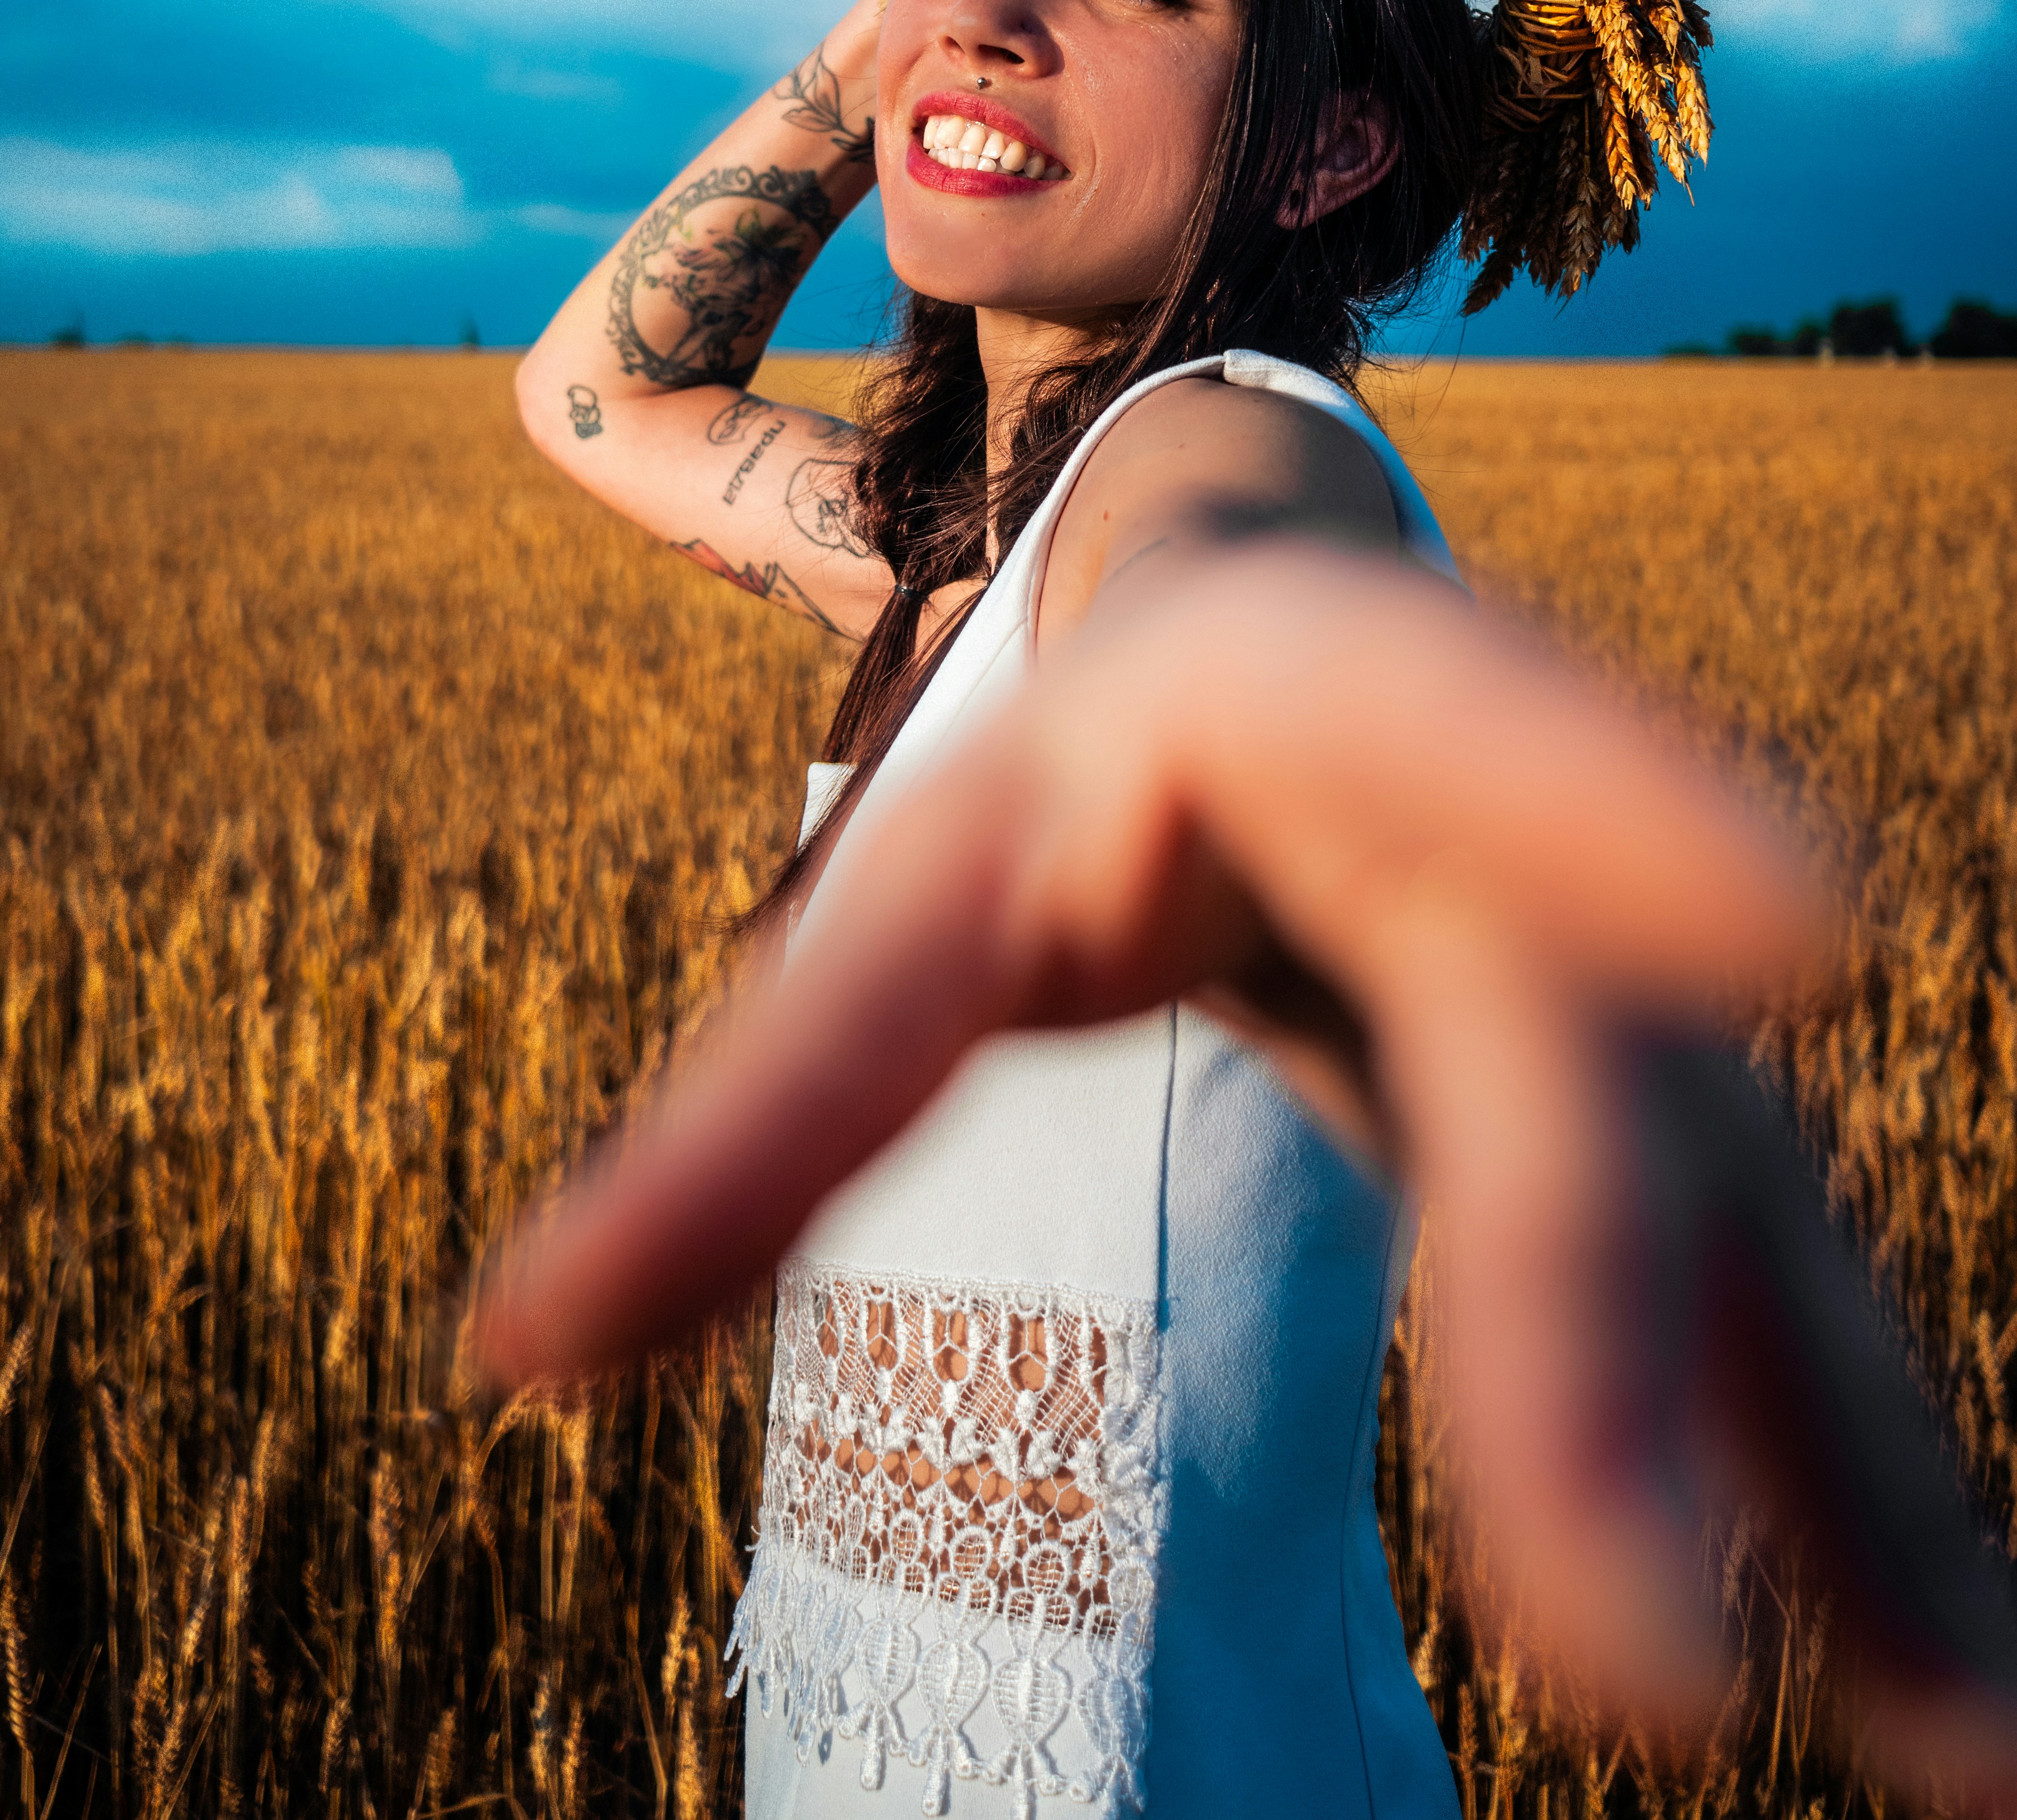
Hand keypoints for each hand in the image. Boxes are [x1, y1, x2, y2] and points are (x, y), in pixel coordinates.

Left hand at [471, 544, 2013, 1797]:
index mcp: (1319, 708)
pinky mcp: (1659, 1138)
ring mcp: (1615, 995)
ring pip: (1735, 1226)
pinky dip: (1863, 1503)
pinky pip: (1770, 1321)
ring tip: (1966, 1764)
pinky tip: (1951, 1722)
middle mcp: (1513, 840)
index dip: (1608, 802)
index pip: (1447, 730)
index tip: (1797, 926)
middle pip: (1574, 1071)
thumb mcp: (920, 903)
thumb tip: (505, 1361)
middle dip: (1599, 1334)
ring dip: (1850, 1489)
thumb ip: (753, 1123)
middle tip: (1633, 1664)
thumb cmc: (1074, 783)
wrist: (1273, 664)